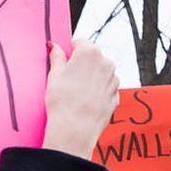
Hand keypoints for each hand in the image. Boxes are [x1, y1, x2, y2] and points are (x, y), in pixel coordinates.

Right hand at [43, 40, 118, 158]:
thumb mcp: (54, 74)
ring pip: (101, 73)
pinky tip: (85, 100)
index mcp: (91, 52)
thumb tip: (54, 47)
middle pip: (93, 57)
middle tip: (68, 78)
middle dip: (82, 64)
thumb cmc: (63, 100)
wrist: (76, 127)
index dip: (70, 52)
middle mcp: (107, 63)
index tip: (64, 61)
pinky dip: (97, 91)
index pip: (80, 43)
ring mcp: (114, 81)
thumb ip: (57, 56)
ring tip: (76, 91)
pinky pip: (105, 88)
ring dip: (91, 78)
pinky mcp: (116, 96)